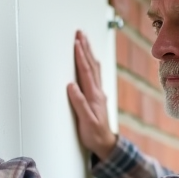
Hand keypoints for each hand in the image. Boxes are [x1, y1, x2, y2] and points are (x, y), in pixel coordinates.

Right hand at [66, 30, 116, 161]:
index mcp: (94, 96)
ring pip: (94, 68)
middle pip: (91, 65)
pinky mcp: (97, 97)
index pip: (86, 72)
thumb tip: (72, 86)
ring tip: (84, 41)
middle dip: (85, 48)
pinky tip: (90, 60)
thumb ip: (79, 104)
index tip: (76, 42)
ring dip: (89, 53)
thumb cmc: (94, 135)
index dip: (81, 56)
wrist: (106, 144)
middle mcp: (98, 92)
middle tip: (80, 33)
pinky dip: (91, 64)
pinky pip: (94, 75)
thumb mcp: (86, 121)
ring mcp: (98, 94)